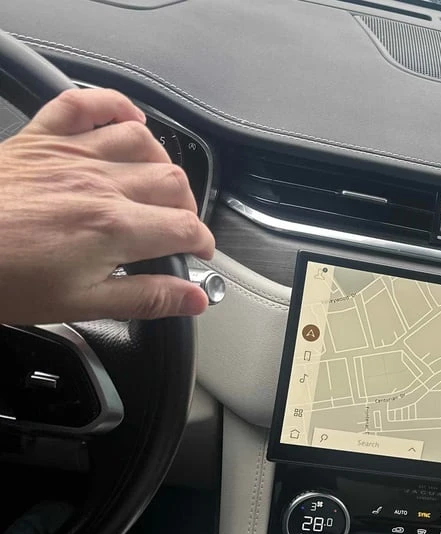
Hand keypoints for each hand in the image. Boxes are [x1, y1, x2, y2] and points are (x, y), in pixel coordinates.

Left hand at [0, 88, 215, 324]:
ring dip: (161, 162)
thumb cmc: (2, 277)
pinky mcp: (41, 138)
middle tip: (177, 229)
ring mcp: (70, 154)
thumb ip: (144, 298)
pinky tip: (129, 121)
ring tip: (157, 185)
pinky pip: (85, 105)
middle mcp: (99, 183)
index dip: (202, 243)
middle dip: (186, 208)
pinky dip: (114, 106)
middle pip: (172, 182)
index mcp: (113, 228)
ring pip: (142, 141)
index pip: (185, 227)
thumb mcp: (79, 303)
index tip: (198, 254)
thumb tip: (193, 300)